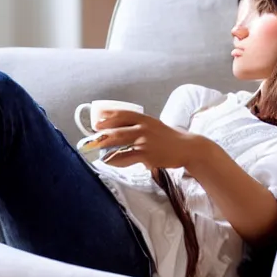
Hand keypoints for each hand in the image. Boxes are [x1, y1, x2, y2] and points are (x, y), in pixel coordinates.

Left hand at [82, 111, 196, 172]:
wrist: (186, 148)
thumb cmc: (169, 139)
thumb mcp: (154, 126)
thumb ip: (140, 127)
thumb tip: (122, 131)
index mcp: (144, 118)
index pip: (122, 114)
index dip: (107, 117)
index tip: (97, 120)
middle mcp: (142, 127)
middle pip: (116, 129)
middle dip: (101, 134)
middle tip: (91, 138)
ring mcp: (144, 141)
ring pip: (118, 142)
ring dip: (104, 147)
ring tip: (95, 150)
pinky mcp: (146, 154)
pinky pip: (125, 157)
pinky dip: (115, 160)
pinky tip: (108, 161)